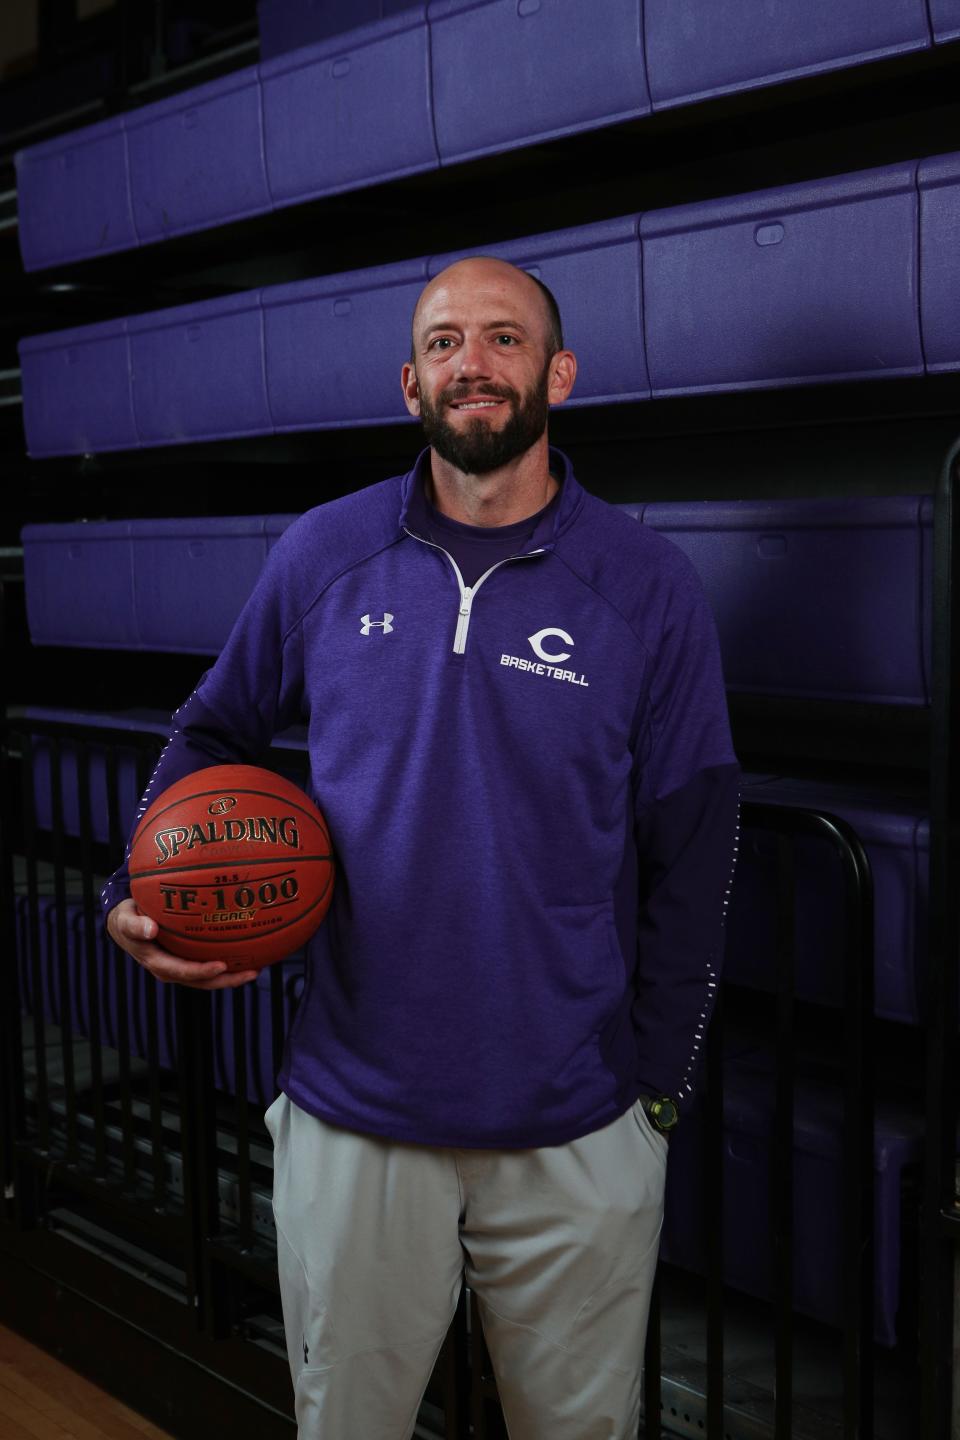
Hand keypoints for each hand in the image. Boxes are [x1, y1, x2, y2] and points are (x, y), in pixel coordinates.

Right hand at [106, 898, 257, 989]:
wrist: (125, 924)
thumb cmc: (128, 920)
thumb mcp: (126, 920)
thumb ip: (135, 925)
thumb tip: (150, 929)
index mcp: (158, 963)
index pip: (183, 972)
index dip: (202, 971)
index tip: (222, 965)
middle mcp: (171, 970)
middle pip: (202, 981)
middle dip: (227, 980)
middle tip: (252, 972)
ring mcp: (180, 968)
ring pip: (208, 979)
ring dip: (231, 977)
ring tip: (256, 970)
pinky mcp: (186, 962)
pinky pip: (208, 968)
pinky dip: (226, 966)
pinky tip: (245, 957)